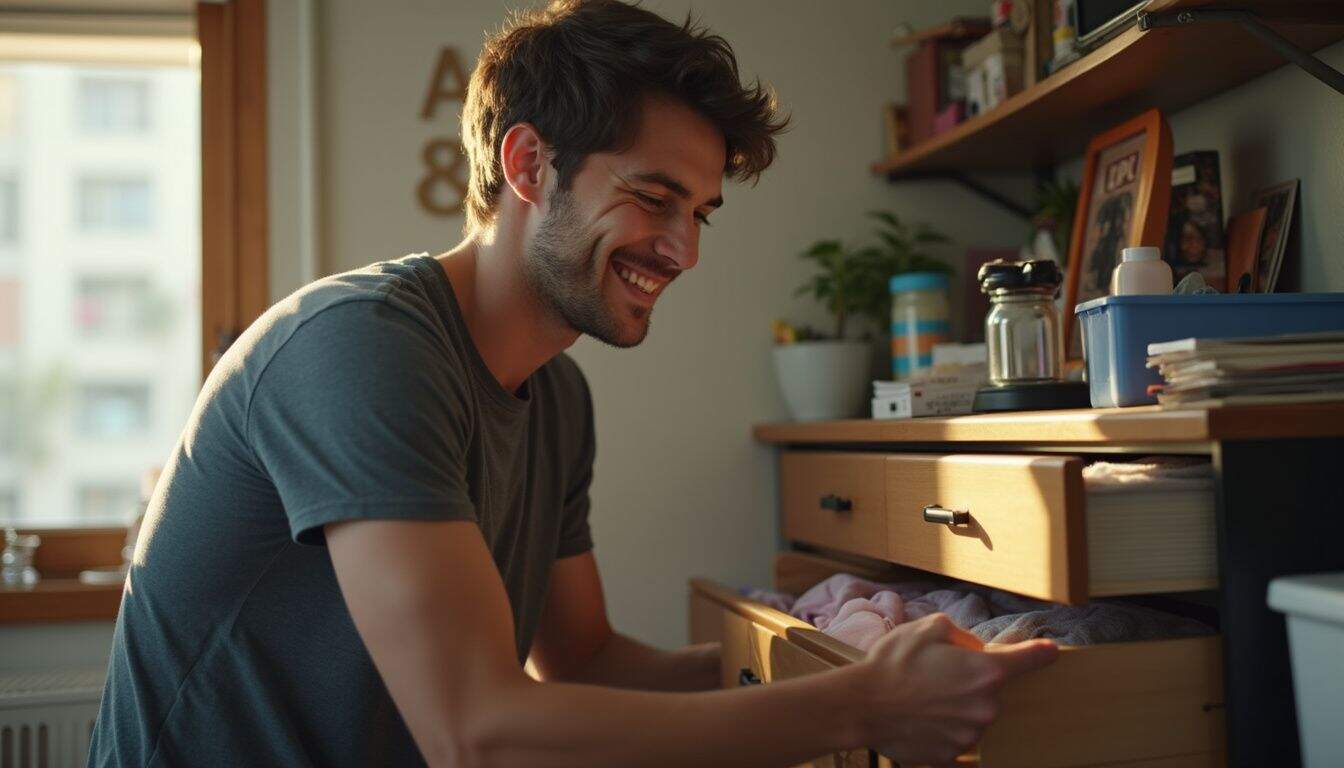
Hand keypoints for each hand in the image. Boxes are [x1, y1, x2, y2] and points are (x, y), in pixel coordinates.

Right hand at [852, 613, 1057, 766]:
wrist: (861, 705)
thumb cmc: (894, 662)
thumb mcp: (929, 627)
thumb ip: (963, 635)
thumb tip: (976, 649)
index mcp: (986, 672)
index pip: (1030, 660)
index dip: (1041, 653)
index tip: (1050, 652)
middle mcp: (986, 707)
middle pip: (992, 691)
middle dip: (972, 682)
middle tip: (938, 675)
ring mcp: (970, 736)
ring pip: (974, 716)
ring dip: (957, 707)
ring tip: (922, 698)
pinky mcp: (952, 756)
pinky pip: (955, 739)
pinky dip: (942, 729)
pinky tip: (919, 718)